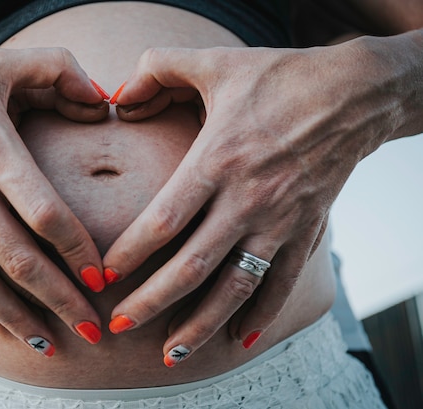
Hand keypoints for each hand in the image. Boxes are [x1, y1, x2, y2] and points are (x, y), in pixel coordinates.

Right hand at [0, 46, 109, 349]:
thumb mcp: (0, 62)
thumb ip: (59, 68)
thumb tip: (104, 99)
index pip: (45, 213)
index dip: (78, 251)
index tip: (103, 277)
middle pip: (19, 261)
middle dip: (60, 300)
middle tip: (92, 328)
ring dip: (16, 318)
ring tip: (48, 344)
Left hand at [103, 42, 399, 363]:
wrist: (353, 93)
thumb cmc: (278, 77)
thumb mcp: (214, 61)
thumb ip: (157, 68)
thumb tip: (114, 95)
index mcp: (217, 161)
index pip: (162, 221)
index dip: (128, 255)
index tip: (102, 276)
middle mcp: (247, 199)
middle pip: (191, 266)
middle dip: (150, 302)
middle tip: (118, 327)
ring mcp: (280, 220)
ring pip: (235, 287)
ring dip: (201, 325)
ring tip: (171, 354)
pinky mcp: (306, 230)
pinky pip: (282, 282)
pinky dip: (262, 315)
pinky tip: (241, 340)